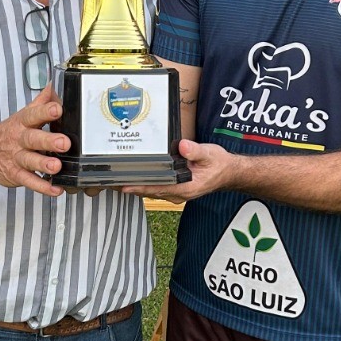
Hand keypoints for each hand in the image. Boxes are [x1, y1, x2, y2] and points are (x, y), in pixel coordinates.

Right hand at [0, 85, 68, 195]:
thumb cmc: (10, 133)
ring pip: (30, 161)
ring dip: (44, 164)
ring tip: (57, 166)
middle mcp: (19, 139)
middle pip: (33, 139)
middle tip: (64, 142)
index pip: (33, 114)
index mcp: (22, 122)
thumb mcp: (23, 116)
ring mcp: (16, 158)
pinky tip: (56, 189)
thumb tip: (55, 84)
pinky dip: (43, 187)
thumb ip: (40, 102)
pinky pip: (30, 182)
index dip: (45, 111)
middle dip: (48, 141)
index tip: (57, 109)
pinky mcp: (16, 175)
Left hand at [119, 138, 236, 200]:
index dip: (141, 187)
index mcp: (186, 187)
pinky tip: (133, 175)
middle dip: (132, 186)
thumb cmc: (219, 164)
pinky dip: (144, 182)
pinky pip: (156, 187)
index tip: (125, 186)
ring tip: (116, 179)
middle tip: (111, 181)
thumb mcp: (210, 154)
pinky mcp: (175, 188)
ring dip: (136, 185)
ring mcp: (176, 192)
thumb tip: (183, 146)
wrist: (228, 172)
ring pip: (151, 191)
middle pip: (150, 191)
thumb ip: (196, 151)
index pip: (158, 188)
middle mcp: (178, 193)